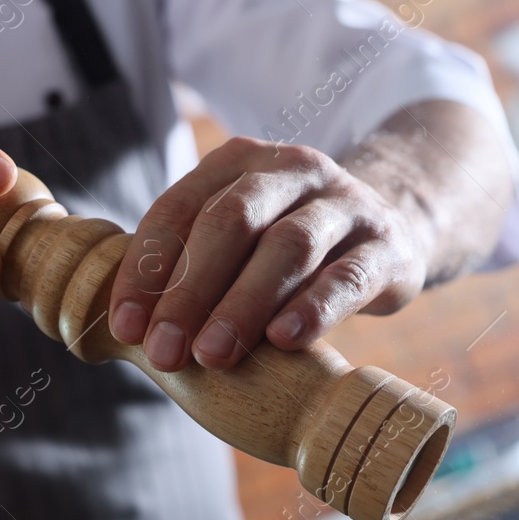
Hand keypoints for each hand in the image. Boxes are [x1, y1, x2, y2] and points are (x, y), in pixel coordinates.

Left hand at [106, 138, 431, 371]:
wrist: (393, 232)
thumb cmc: (292, 249)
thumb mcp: (242, 240)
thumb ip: (192, 267)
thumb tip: (125, 332)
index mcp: (240, 163)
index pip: (179, 209)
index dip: (146, 269)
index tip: (125, 328)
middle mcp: (293, 171)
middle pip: (231, 221)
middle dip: (190, 290)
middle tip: (165, 352)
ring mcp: (344, 204)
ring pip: (289, 246)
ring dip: (243, 304)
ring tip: (213, 356)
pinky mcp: (385, 246)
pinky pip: (347, 275)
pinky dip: (313, 308)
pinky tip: (283, 341)